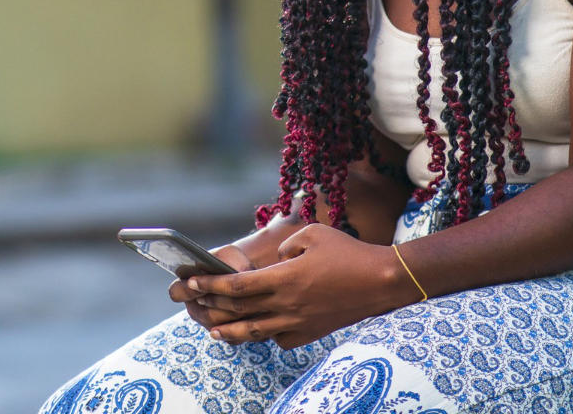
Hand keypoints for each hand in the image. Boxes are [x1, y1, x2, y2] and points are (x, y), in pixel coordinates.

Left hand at [177, 225, 414, 348]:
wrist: (382, 282)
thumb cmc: (348, 252)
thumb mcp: (311, 234)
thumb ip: (284, 246)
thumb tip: (274, 261)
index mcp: (283, 278)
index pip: (236, 286)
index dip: (211, 285)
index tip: (191, 282)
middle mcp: (286, 304)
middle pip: (239, 310)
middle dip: (210, 306)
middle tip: (189, 303)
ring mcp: (298, 323)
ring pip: (255, 332)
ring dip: (230, 331)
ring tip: (214, 330)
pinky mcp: (311, 333)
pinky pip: (280, 338)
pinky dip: (264, 335)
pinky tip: (257, 331)